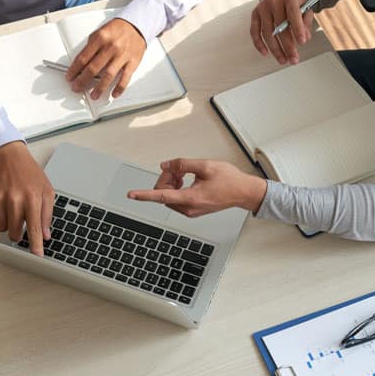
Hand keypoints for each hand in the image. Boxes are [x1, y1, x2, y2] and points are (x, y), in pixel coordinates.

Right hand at [0, 141, 54, 255]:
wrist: (9, 156)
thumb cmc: (29, 173)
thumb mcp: (47, 190)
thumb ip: (47, 214)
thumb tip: (45, 234)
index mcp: (32, 197)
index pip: (34, 229)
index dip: (35, 246)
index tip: (37, 257)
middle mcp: (14, 199)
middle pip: (14, 232)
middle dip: (18, 231)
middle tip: (21, 219)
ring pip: (1, 227)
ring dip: (7, 223)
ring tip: (12, 207)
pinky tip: (2, 203)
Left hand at [66, 18, 145, 99]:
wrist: (136, 25)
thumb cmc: (117, 30)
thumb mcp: (99, 32)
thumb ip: (90, 47)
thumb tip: (81, 64)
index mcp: (100, 38)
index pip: (83, 58)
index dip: (74, 70)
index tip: (70, 77)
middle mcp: (111, 47)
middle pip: (93, 68)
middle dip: (82, 81)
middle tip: (77, 87)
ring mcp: (122, 55)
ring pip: (108, 75)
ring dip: (99, 88)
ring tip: (94, 95)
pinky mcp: (132, 62)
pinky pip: (125, 78)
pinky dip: (119, 88)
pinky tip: (114, 94)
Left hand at [128, 158, 266, 216]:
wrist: (243, 192)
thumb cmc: (229, 180)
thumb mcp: (205, 166)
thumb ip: (183, 164)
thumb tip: (166, 165)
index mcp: (191, 198)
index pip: (161, 196)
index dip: (144, 195)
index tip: (131, 195)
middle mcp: (189, 208)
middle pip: (163, 193)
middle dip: (166, 178)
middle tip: (178, 168)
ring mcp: (191, 211)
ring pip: (168, 196)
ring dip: (171, 183)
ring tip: (184, 174)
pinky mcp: (193, 210)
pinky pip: (176, 199)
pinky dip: (177, 188)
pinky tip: (186, 180)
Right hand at [250, 0, 313, 64]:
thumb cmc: (293, 0)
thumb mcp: (304, 6)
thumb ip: (306, 21)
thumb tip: (305, 38)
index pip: (292, 14)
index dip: (297, 29)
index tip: (302, 42)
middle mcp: (273, 1)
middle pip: (280, 27)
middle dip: (288, 46)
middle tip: (294, 59)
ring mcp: (262, 7)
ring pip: (267, 32)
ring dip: (275, 49)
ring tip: (283, 60)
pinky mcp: (255, 14)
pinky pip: (254, 31)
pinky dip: (259, 44)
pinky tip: (265, 53)